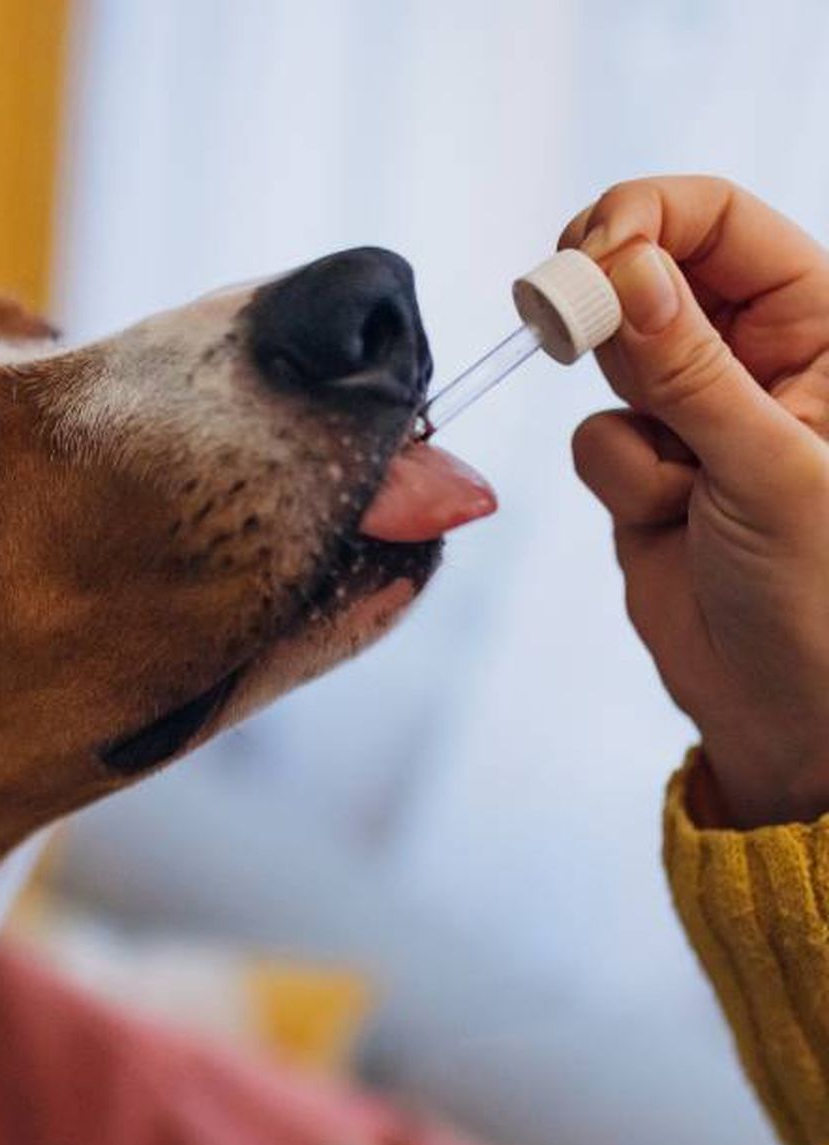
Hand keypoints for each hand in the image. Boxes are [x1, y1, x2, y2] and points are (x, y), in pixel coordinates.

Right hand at [560, 176, 828, 826]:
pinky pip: (594, 434)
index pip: (722, 221)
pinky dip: (618, 478)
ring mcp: (694, 410)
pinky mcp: (644, 465)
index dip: (646, 218)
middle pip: (651, 269)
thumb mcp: (767, 467)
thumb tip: (623, 267)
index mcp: (821, 327)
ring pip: (611, 358)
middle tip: (561, 325)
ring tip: (684, 488)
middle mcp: (756, 354)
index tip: (584, 256)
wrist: (782, 706)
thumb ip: (689, 365)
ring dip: (632, 423)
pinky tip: (668, 523)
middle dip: (608, 306)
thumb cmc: (818, 591)